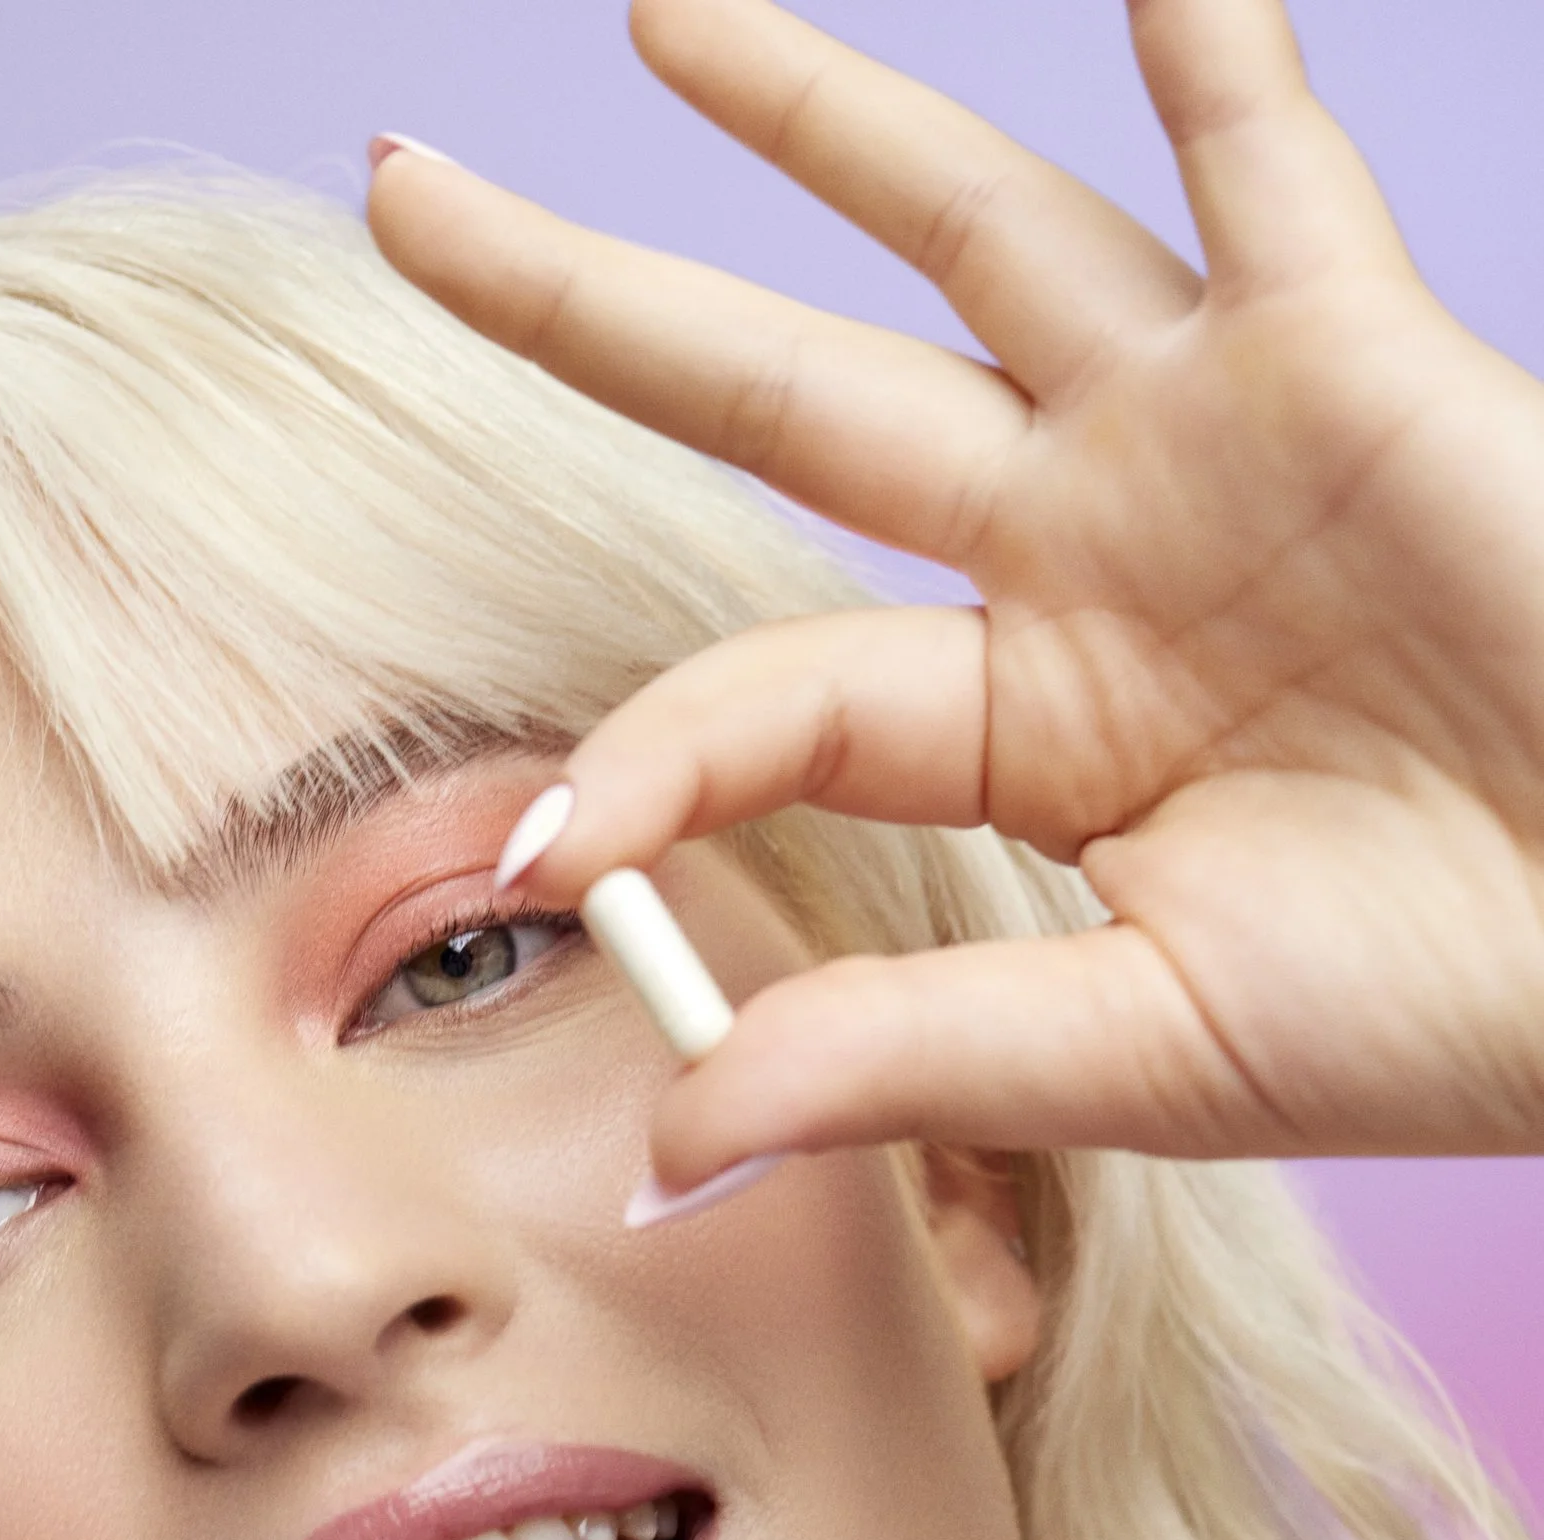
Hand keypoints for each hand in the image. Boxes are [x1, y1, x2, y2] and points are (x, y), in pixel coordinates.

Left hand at [369, 0, 1543, 1177]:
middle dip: (589, 302)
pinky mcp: (1347, 357)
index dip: (651, 758)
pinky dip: (1205, 34)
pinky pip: (1259, 152)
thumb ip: (902, 1057)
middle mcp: (1075, 560)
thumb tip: (670, 1132)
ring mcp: (1198, 441)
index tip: (549, 850)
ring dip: (819, 114)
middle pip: (780, 391)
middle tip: (405, 200)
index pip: (768, 697)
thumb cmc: (1432, 1011)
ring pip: (967, 233)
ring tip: (657, 14)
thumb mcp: (1135, 1050)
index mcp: (1015, 732)